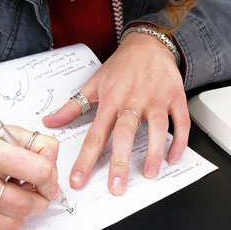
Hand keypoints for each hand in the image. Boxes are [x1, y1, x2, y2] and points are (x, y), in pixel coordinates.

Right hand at [0, 114, 60, 229]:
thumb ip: (31, 143)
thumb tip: (52, 162)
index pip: (37, 172)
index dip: (50, 176)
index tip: (48, 177)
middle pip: (27, 204)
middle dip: (41, 199)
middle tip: (38, 190)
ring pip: (12, 223)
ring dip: (22, 212)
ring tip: (15, 194)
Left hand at [42, 31, 188, 194]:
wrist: (149, 42)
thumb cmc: (121, 65)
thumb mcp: (94, 83)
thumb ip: (72, 107)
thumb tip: (49, 122)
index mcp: (111, 99)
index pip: (95, 133)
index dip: (86, 159)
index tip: (78, 179)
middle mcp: (133, 100)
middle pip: (125, 133)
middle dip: (120, 162)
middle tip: (116, 187)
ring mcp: (157, 99)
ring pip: (157, 129)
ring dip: (154, 153)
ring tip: (149, 174)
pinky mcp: (175, 97)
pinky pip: (181, 122)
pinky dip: (180, 141)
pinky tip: (172, 158)